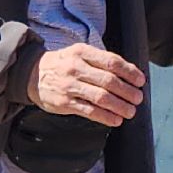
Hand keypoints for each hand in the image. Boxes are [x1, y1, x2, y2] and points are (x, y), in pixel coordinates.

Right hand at [28, 43, 145, 127]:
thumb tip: (131, 73)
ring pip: (101, 97)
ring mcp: (69, 86)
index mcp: (82, 52)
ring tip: (131, 111)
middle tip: (138, 98)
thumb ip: (102, 61)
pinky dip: (105, 117)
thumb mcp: (80, 54)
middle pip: (109, 81)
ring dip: (120, 106)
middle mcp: (76, 68)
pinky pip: (89, 111)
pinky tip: (116, 120)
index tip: (140, 81)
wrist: (31, 73)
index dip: (130, 72)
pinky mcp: (64, 103)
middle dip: (128, 91)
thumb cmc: (64, 64)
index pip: (112, 62)